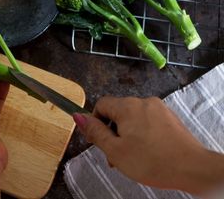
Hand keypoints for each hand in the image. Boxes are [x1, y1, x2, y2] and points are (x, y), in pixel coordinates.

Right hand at [73, 96, 223, 194]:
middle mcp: (143, 102)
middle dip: (112, 132)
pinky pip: (147, 121)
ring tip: (132, 157)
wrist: (193, 168)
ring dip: (126, 134)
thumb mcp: (115, 150)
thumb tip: (77, 116)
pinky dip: (142, 134)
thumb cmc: (152, 161)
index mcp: (127, 106)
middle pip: (117, 112)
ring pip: (132, 118)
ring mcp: (158, 109)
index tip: (98, 141)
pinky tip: (147, 152)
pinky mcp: (169, 118)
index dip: (95, 122)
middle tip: (115, 155)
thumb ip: (95, 132)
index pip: (101, 104)